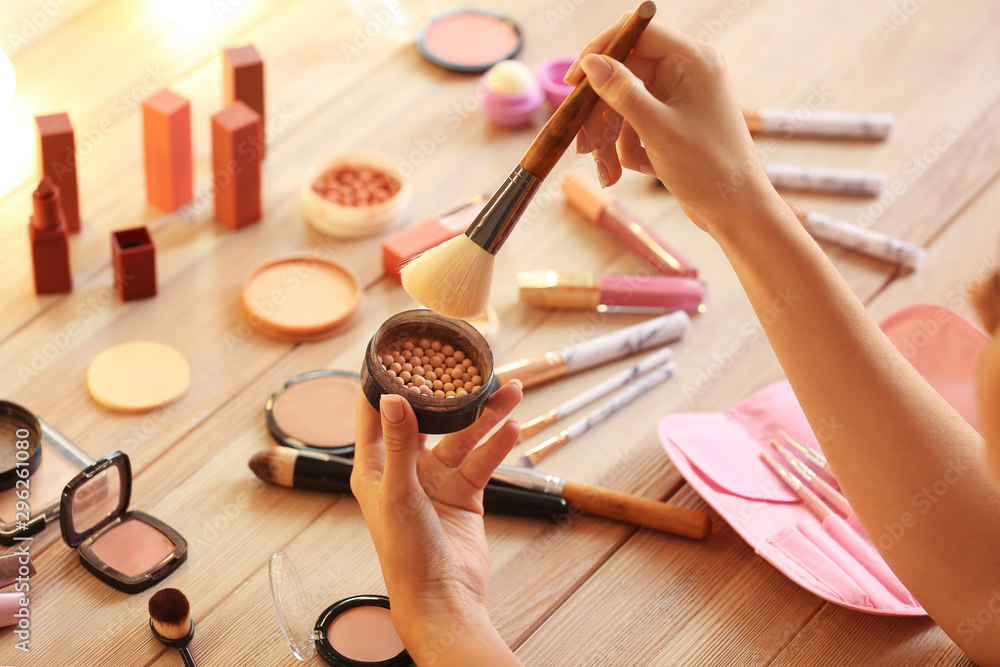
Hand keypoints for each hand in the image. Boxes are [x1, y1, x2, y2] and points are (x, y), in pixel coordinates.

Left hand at [351, 382, 523, 664]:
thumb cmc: (405, 553)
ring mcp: (437, 479)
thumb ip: (399, 444)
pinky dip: (498, 444)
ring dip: (487, 415)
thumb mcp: (398, 493)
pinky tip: (514, 427)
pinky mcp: (465, 492)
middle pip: (429, 419)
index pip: (374, 415)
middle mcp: (405, 468)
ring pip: (464, 436)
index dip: (383, 383)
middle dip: (450, 394)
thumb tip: (392, 399)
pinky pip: (482, 460)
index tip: (397, 351)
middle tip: (470, 365)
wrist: (443, 597)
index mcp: (375, 467)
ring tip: (511, 389)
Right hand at [567, 17, 774, 231]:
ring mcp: (678, 96)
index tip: (573, 83)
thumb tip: (591, 63)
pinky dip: (626, 148)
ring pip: (624, 103)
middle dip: (600, 114)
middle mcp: (686, 71)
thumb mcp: (657, 128)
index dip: (600, 53)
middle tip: (582, 146)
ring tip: (607, 173)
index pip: (636, 34)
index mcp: (692, 59)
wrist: (735, 208)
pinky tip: (634, 170)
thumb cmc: (708, 166)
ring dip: (608, 139)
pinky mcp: (671, 121)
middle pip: (623, 74)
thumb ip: (622, 92)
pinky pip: (634, 123)